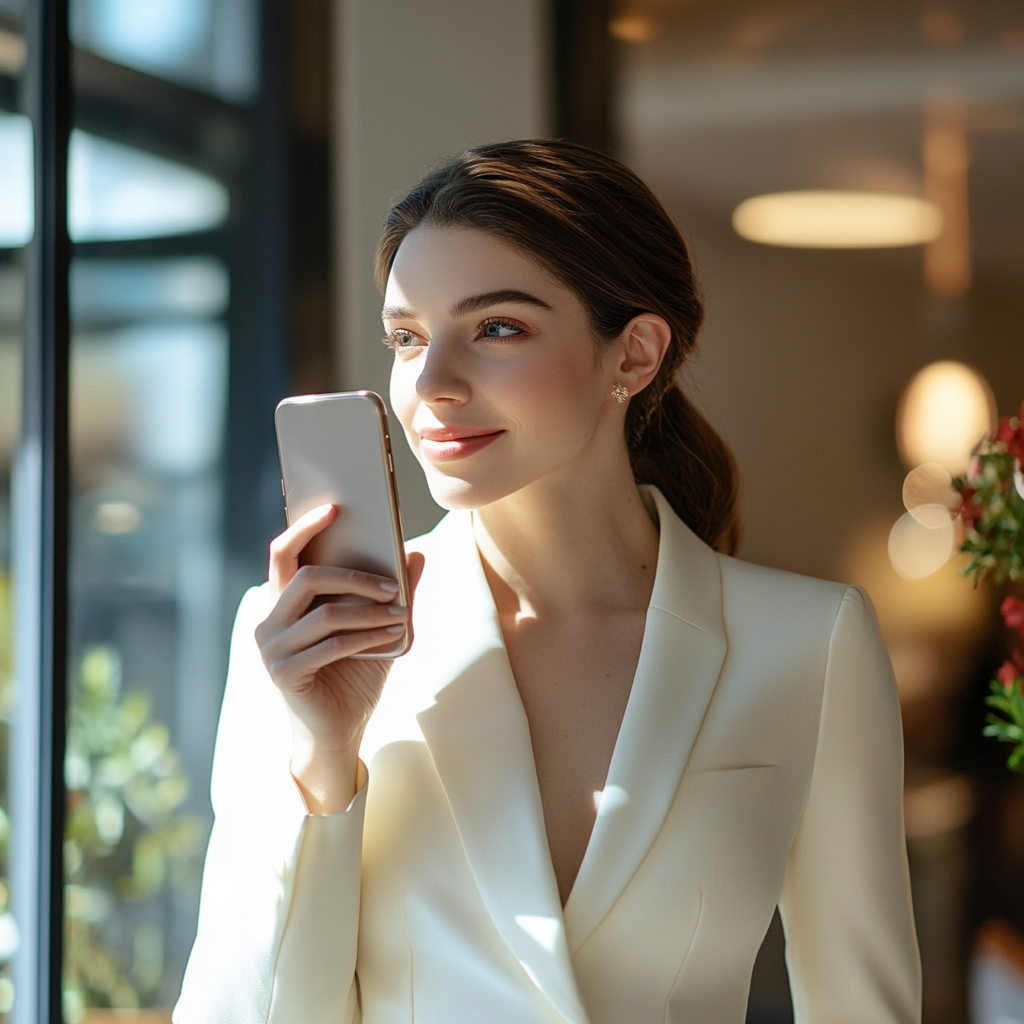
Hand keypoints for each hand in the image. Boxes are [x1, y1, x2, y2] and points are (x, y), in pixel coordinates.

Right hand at [254, 504, 424, 810]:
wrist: (340, 731)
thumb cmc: (353, 674)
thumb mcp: (378, 627)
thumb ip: (393, 593)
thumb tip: (416, 554)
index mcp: (284, 602)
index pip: (284, 553)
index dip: (304, 527)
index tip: (335, 507)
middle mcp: (270, 620)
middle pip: (307, 577)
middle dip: (355, 576)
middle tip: (392, 584)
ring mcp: (273, 649)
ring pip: (326, 612)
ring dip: (370, 612)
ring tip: (402, 613)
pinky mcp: (285, 674)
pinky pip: (332, 644)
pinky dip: (367, 637)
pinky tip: (394, 635)